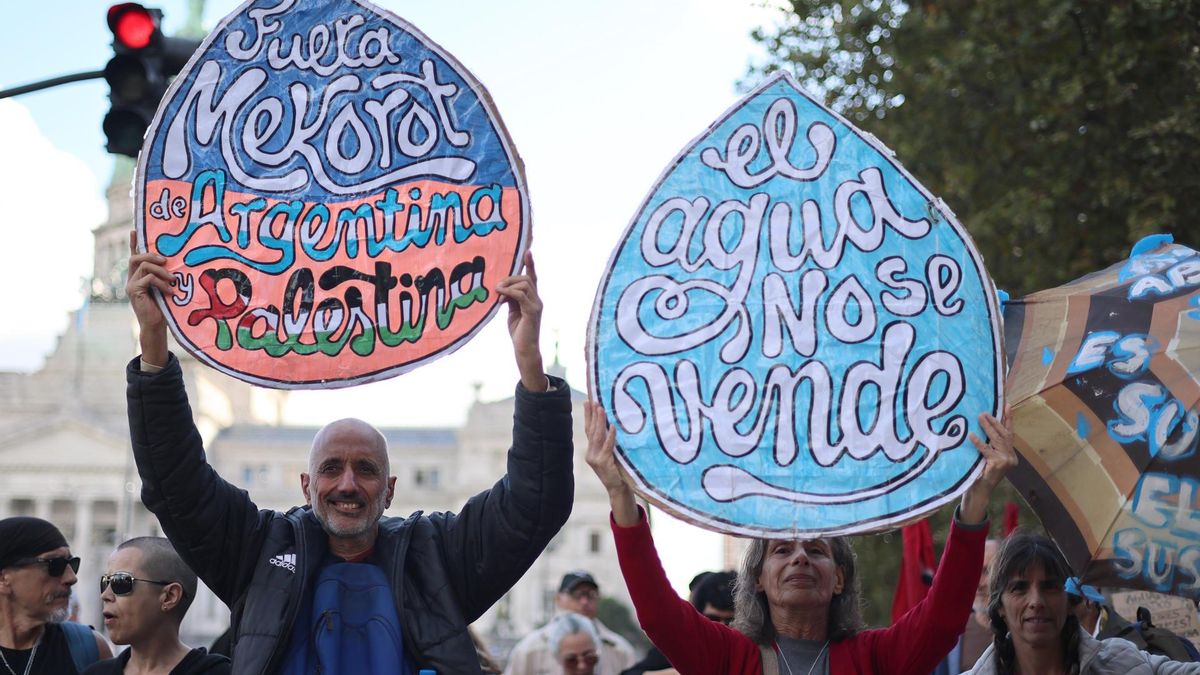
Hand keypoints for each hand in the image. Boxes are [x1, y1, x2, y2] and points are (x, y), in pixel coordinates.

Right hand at [126, 230, 171, 366]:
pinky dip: (161, 283)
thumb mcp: (166, 287)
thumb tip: (175, 261)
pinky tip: (170, 292)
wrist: (157, 325)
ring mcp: (131, 285)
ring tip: (173, 280)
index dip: (134, 243)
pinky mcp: (134, 291)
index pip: (134, 256)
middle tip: (167, 260)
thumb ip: (165, 275)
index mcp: (139, 276)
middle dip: (151, 255)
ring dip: (161, 271)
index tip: (134, 229)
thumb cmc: (165, 307)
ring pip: (144, 266)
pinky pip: (148, 278)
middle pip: (136, 257)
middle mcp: (132, 278)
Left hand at [496, 250, 544, 391]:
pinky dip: (509, 292)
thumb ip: (510, 298)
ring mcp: (536, 305)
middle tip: (497, 287)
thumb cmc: (518, 331)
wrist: (525, 349)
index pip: (532, 277)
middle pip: (526, 278)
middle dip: (510, 278)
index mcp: (533, 298)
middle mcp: (537, 299)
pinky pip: (521, 295)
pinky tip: (501, 297)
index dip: (530, 264)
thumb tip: (502, 287)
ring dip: (508, 286)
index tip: (527, 251)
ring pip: (524, 284)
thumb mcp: (512, 311)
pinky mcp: (532, 311)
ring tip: (498, 293)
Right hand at [584, 400, 638, 526]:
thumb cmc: (617, 469)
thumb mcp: (610, 453)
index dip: (588, 416)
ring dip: (600, 421)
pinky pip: (607, 446)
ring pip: (597, 436)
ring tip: (601, 409)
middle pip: (590, 430)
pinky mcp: (603, 463)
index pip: (588, 429)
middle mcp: (590, 453)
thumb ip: (608, 441)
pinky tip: (613, 426)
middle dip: (592, 415)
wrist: (618, 488)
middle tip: (594, 400)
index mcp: (591, 450)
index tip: (588, 401)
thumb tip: (612, 423)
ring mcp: (595, 459)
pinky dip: (610, 436)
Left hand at [960, 405, 1017, 524]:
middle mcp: (1011, 457)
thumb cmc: (981, 473)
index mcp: (1010, 454)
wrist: (979, 491)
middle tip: (985, 412)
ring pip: (997, 439)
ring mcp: (1005, 461)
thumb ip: (990, 445)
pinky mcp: (997, 464)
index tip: (1007, 404)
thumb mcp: (988, 457)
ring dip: (988, 427)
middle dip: (995, 421)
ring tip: (980, 417)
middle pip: (1003, 434)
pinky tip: (971, 435)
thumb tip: (983, 425)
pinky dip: (979, 442)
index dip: (1008, 419)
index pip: (1010, 433)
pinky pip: (986, 449)